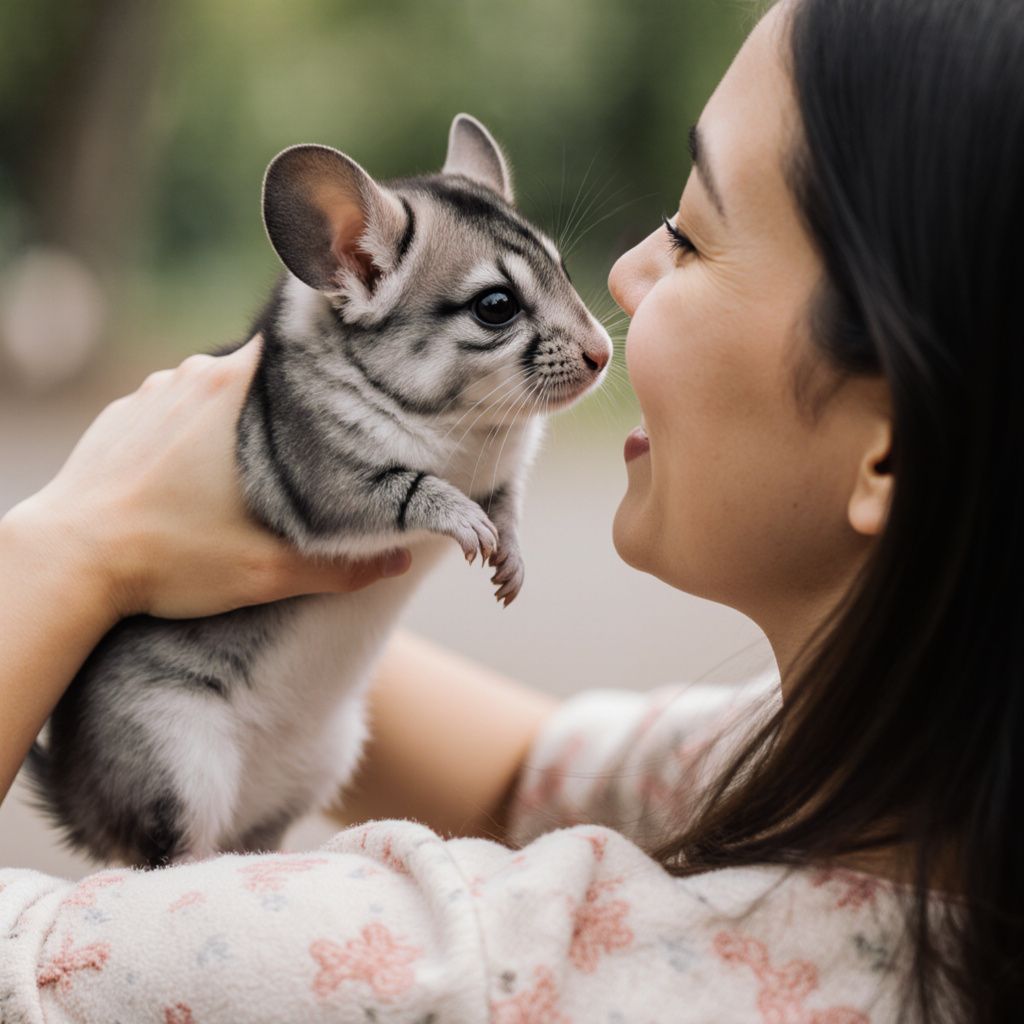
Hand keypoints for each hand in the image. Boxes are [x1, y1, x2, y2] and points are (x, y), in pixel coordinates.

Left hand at [3, 337, 410, 620]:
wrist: (66, 561)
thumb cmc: (168, 557)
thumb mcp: (266, 570)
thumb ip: (340, 567)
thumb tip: (398, 564)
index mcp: (234, 390)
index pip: (294, 344)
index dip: (326, 359)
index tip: (351, 378)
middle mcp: (191, 376)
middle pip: (260, 369)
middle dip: (287, 399)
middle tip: (313, 437)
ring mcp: (150, 394)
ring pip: (213, 389)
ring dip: (237, 415)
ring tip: (256, 460)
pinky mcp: (120, 418)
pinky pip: (171, 409)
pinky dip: (190, 430)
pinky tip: (196, 472)